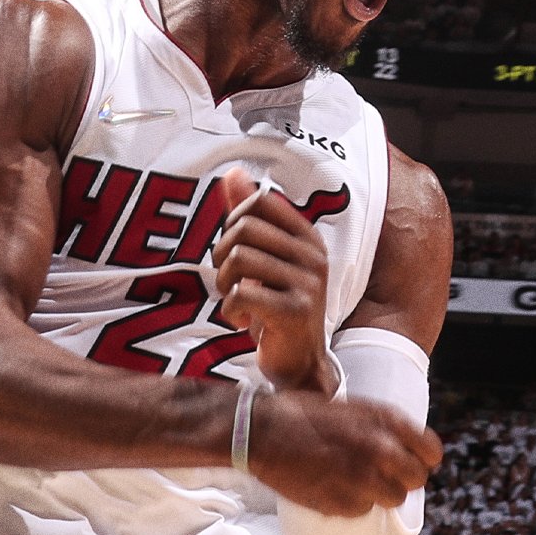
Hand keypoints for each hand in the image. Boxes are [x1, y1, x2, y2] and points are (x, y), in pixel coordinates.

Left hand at [215, 168, 334, 390]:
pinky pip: (242, 294)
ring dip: (225, 285)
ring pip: (239, 260)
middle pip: (244, 228)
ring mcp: (307, 283)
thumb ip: (249, 217)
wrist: (300, 362)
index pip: (259, 200)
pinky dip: (231, 311)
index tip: (234, 249)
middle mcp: (312, 255)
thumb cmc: (277, 305)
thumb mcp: (266, 258)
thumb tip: (233, 173)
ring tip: (235, 299)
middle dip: (223, 255)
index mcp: (306, 237)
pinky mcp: (295, 312)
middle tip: (230, 281)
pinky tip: (242, 321)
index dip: (233, 221)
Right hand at [251, 388, 441, 515]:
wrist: (260, 433)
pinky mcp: (341, 502)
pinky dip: (352, 503)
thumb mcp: (349, 406)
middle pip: (416, 479)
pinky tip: (334, 488)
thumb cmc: (300, 414)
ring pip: (392, 499)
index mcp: (383, 421)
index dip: (423, 458)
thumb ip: (381, 425)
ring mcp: (361, 479)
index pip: (431, 451)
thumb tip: (403, 445)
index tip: (411, 460)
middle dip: (402, 478)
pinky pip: (362, 510)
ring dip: (379, 493)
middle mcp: (379, 450)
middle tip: (382, 474)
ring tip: (356, 482)